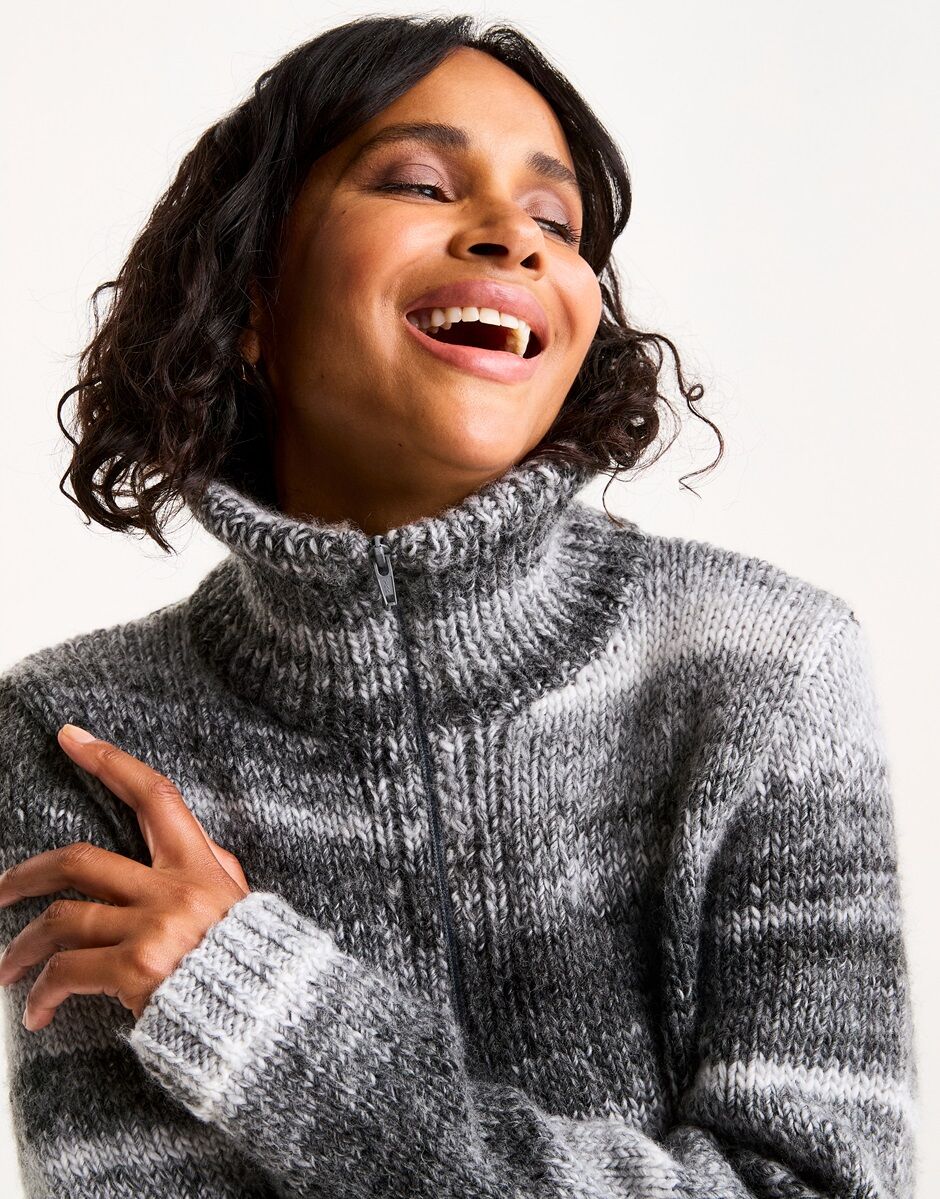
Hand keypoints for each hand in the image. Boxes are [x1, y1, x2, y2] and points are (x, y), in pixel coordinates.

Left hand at [0, 724, 250, 1029]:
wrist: (270, 1019)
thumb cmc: (254, 967)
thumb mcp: (240, 902)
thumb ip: (207, 867)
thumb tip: (177, 835)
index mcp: (200, 867)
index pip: (154, 797)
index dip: (110, 762)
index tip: (70, 737)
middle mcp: (172, 890)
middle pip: (79, 860)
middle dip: (27, 875)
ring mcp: (152, 927)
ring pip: (62, 919)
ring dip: (21, 947)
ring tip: (5, 968)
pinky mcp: (135, 969)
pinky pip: (66, 971)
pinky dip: (41, 993)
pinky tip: (37, 1013)